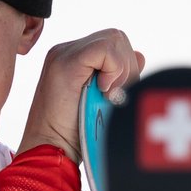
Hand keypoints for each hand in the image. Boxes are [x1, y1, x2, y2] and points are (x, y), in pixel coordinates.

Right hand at [21, 30, 144, 162]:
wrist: (51, 152)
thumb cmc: (78, 136)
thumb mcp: (104, 101)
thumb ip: (119, 77)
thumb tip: (140, 56)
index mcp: (74, 59)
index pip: (113, 44)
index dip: (126, 67)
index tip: (116, 96)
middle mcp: (66, 52)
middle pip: (117, 38)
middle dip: (127, 67)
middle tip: (114, 97)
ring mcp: (63, 55)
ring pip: (114, 39)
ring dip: (122, 70)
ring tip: (107, 97)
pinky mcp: (65, 63)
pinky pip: (105, 48)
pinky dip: (114, 70)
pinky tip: (105, 92)